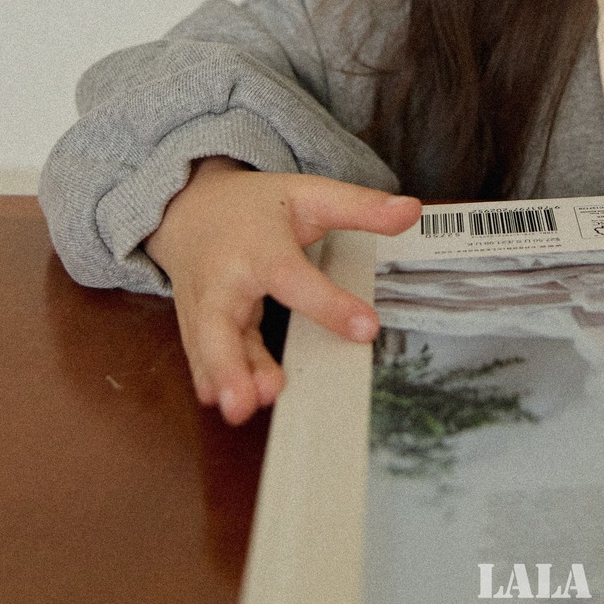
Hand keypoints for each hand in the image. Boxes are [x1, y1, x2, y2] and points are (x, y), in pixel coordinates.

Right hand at [144, 157, 420, 424]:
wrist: (192, 208)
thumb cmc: (258, 206)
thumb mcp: (310, 194)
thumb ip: (359, 206)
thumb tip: (412, 210)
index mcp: (261, 247)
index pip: (294, 279)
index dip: (329, 305)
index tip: (367, 329)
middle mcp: (226, 280)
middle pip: (221, 323)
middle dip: (232, 362)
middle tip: (257, 397)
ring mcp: (205, 306)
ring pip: (209, 347)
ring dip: (227, 377)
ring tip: (245, 409)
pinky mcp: (196, 326)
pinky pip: (203, 356)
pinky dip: (212, 378)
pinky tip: (225, 403)